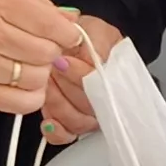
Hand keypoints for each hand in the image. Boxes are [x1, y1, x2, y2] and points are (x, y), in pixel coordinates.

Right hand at [0, 0, 86, 124]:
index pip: (49, 22)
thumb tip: (69, 20)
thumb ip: (33, 3)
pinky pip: (20, 103)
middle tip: (43, 48)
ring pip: (37, 78)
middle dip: (52, 51)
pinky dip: (31, 96)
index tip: (67, 36)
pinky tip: (24, 84)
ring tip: (29, 63)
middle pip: (46, 52)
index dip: (67, 33)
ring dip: (41, 73)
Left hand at [33, 12, 126, 142]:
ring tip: (47, 82)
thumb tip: (90, 61)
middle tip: (51, 67)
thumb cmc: (83, 36)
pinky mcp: (70, 125)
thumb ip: (98, 43)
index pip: (104, 87)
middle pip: (89, 108)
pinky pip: (66, 136)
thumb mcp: (94, 29)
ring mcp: (89, 114)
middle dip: (64, 87)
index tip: (62, 60)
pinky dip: (56, 131)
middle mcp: (106, 100)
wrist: (68, 42)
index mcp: (118, 77)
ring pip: (76, 123)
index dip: (80, 76)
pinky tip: (48, 120)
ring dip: (57, 103)